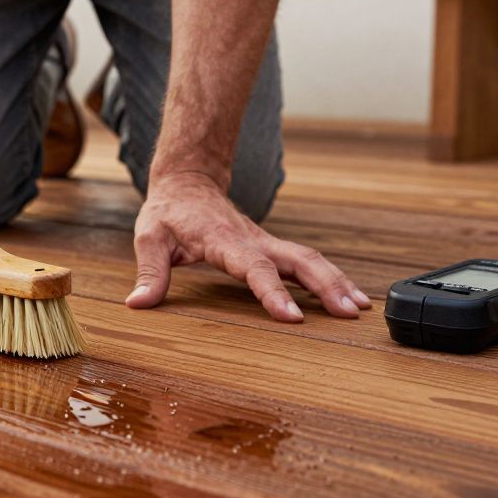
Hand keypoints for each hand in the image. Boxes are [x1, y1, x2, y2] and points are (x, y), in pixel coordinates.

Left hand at [126, 173, 370, 321]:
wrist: (187, 180)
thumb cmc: (167, 212)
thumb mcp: (149, 237)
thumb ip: (149, 272)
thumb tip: (137, 304)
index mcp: (223, 240)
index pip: (253, 268)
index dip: (272, 292)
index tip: (292, 317)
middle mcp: (252, 240)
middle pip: (297, 260)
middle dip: (326, 286)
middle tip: (350, 313)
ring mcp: (266, 242)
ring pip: (309, 259)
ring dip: (336, 282)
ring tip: (360, 309)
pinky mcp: (271, 247)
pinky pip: (305, 262)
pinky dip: (330, 277)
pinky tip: (349, 297)